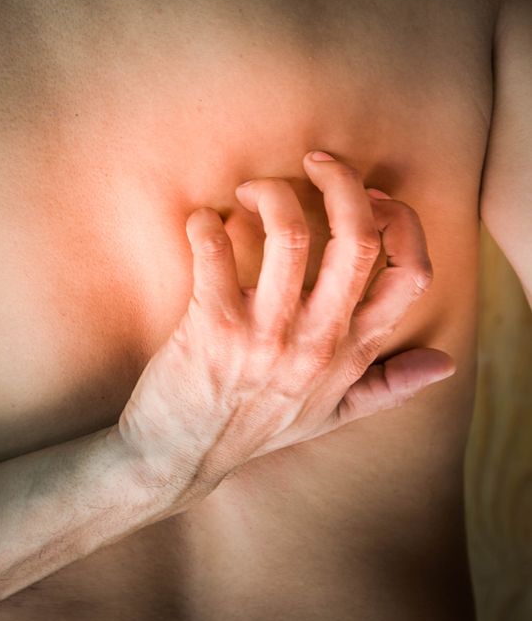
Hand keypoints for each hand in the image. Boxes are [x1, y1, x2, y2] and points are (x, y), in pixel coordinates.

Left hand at [117, 151, 454, 499]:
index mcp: (348, 354)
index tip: (371, 198)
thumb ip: (384, 387)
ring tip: (250, 191)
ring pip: (290, 235)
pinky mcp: (212, 327)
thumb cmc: (251, 429)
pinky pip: (215, 252)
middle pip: (358, 241)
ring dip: (272, 193)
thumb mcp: (327, 417)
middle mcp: (316, 342)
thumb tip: (443, 363)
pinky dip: (206, 224)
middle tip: (315, 163)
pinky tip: (202, 222)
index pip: (409, 277)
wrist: (177, 457)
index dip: (402, 222)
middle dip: (344, 182)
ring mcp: (265, 336)